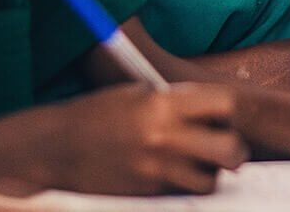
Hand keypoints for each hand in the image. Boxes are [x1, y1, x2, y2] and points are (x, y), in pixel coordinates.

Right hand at [42, 82, 247, 194]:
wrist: (55, 150)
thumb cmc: (96, 115)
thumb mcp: (136, 94)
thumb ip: (174, 101)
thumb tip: (209, 109)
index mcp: (163, 104)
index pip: (226, 104)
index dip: (228, 111)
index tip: (221, 115)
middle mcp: (165, 138)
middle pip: (231, 149)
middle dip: (234, 149)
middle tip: (224, 147)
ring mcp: (157, 170)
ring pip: (212, 180)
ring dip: (212, 174)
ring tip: (197, 164)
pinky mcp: (148, 194)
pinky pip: (183, 194)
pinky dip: (185, 188)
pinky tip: (173, 175)